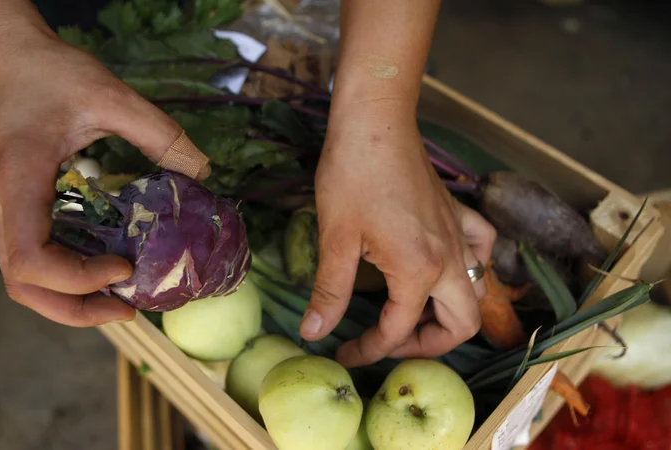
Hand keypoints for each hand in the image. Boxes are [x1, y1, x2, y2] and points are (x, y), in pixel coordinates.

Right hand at [0, 32, 209, 325]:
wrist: (12, 57)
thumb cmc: (54, 72)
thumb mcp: (111, 94)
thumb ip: (159, 132)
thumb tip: (204, 172)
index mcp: (18, 179)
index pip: (29, 258)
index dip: (75, 279)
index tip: (123, 269)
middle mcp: (3, 204)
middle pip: (21, 283)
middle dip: (74, 308)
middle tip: (128, 310)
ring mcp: (6, 209)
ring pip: (22, 278)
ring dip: (69, 299)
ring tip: (120, 300)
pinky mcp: (18, 208)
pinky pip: (33, 257)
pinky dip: (66, 276)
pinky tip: (104, 269)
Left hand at [300, 102, 495, 367]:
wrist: (375, 122)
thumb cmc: (352, 175)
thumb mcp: (336, 240)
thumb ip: (330, 292)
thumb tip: (314, 332)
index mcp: (419, 271)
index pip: (398, 329)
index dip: (369, 350)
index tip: (343, 352)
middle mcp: (451, 258)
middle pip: (462, 324)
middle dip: (427, 344)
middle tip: (388, 340)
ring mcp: (460, 234)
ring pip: (476, 291)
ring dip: (450, 312)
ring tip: (412, 313)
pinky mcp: (457, 214)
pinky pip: (482, 248)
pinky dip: (472, 266)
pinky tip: (444, 265)